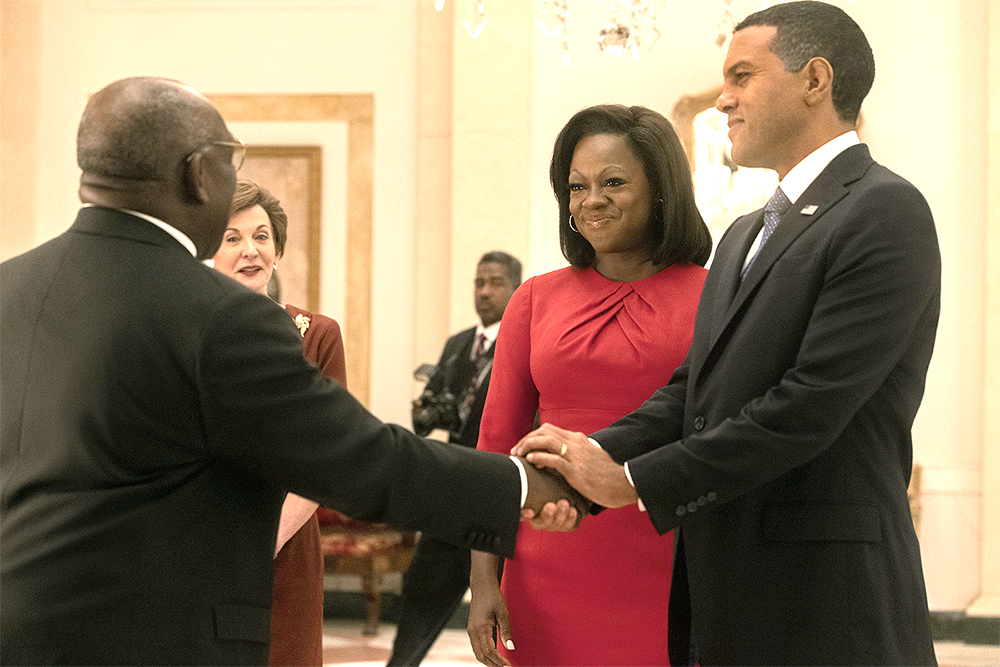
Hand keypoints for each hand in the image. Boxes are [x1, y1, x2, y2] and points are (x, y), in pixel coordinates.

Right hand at [468, 571, 512, 666]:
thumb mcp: (503, 612)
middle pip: (482, 656)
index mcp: (480, 628)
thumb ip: (506, 631)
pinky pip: (477, 647)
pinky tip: (495, 656)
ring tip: (502, 666)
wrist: (482, 586)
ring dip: (489, 662)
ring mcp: (471, 631)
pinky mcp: (472, 630)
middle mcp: (473, 632)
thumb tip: (511, 648)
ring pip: (478, 653)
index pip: (489, 651)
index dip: (499, 661)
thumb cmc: (493, 597)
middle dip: (494, 665)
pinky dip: (486, 655)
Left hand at [512, 423, 638, 508]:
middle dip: (527, 439)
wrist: (622, 483)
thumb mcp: (590, 457)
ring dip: (529, 446)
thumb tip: (562, 456)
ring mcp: (575, 456)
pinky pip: (553, 459)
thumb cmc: (606, 474)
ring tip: (520, 455)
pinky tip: (531, 461)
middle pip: (544, 432)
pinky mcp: (575, 470)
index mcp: (577, 439)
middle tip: (517, 451)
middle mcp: (575, 443)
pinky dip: (539, 457)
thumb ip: (576, 453)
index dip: (532, 436)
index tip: (523, 446)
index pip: (549, 430)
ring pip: (546, 441)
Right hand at [519, 457, 589, 529]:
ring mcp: (555, 520)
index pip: (523, 515)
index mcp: (529, 507)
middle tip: (551, 506)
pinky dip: (571, 519)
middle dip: (546, 516)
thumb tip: (516, 454)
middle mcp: (541, 516)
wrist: (574, 483)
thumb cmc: (549, 477)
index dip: (524, 515)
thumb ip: (529, 468)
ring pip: (555, 525)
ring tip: (565, 504)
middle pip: (539, 523)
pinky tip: (573, 510)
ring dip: (560, 515)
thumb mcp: (538, 472)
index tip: (530, 510)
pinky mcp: (568, 522)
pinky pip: (569, 525)